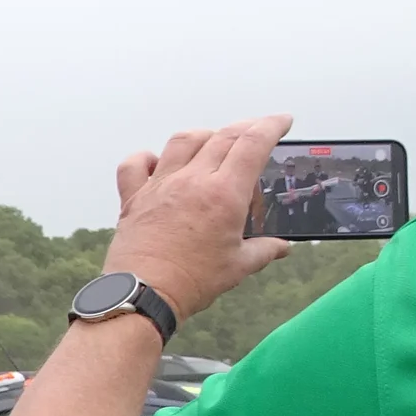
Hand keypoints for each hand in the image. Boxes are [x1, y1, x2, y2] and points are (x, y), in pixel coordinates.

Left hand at [101, 112, 293, 323]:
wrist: (143, 295)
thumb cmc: (191, 281)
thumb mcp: (238, 266)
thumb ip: (264, 250)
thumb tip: (282, 248)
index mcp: (223, 194)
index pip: (253, 144)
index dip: (271, 126)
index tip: (282, 121)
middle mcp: (191, 181)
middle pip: (222, 137)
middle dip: (245, 128)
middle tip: (256, 132)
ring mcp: (159, 186)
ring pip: (182, 141)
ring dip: (202, 136)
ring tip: (212, 144)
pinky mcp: (133, 199)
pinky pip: (134, 165)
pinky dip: (145, 158)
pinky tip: (156, 164)